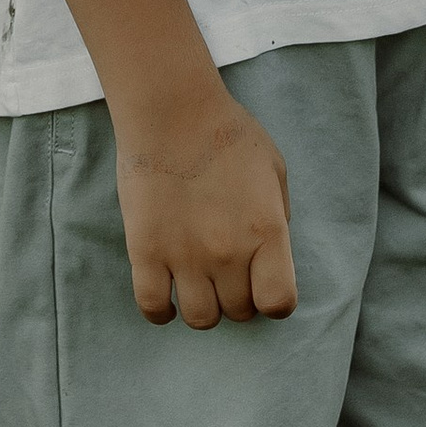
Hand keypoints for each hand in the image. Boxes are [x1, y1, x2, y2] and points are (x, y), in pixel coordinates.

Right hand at [112, 80, 298, 328]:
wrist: (171, 108)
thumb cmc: (226, 132)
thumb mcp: (273, 168)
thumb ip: (278, 215)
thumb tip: (270, 253)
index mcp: (266, 232)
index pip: (279, 303)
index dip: (273, 299)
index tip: (263, 283)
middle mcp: (228, 252)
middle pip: (239, 312)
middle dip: (237, 296)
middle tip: (226, 271)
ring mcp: (185, 255)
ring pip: (200, 318)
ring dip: (204, 306)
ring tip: (198, 282)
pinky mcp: (146, 251)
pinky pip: (153, 306)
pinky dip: (161, 311)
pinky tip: (167, 294)